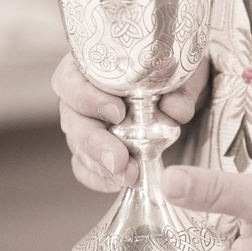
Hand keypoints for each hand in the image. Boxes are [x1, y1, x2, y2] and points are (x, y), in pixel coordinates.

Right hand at [50, 53, 210, 191]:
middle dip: (96, 145)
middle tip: (120, 161)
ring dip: (103, 166)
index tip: (117, 113)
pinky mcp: (96, 149)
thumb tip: (174, 110)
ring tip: (130, 177)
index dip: (87, 98)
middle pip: (73, 121)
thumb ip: (179, 90)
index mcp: (90, 67)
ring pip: (79, 147)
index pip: (71, 80)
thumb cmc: (172, 72)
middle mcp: (81, 96)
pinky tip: (118, 183)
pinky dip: (101, 178)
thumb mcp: (181, 73)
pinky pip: (87, 167)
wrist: (179, 89)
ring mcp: (86, 125)